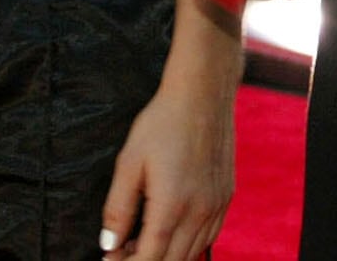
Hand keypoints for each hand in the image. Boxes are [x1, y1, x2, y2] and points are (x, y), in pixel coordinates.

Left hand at [101, 0, 241, 260]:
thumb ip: (118, 208)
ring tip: (140, 241)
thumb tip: (109, 244)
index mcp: (173, 205)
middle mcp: (201, 210)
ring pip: (193, 252)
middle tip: (121, 251)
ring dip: (166, 254)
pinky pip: (209, 235)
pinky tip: (169, 232)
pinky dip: (188, 244)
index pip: (150, 257)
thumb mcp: (129, 163)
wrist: (203, 93)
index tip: (109, 259)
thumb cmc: (162, 123)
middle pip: (173, 260)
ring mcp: (218, 204)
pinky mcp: (226, 195)